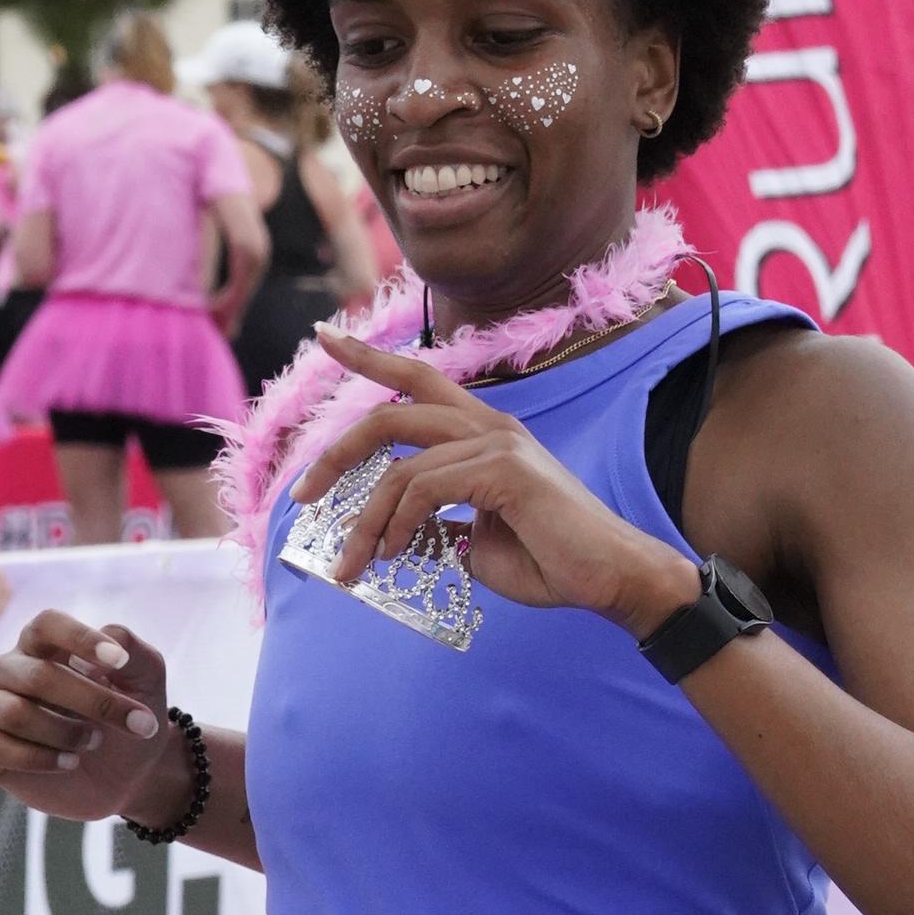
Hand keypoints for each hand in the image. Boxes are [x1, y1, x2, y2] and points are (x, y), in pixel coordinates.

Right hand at [0, 610, 181, 820]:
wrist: (126, 778)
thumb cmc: (128, 721)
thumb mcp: (147, 684)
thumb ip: (137, 654)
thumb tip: (111, 637)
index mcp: (44, 646)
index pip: (47, 624)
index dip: (80, 638)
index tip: (118, 662)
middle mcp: (10, 670)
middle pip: (38, 674)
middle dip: (92, 702)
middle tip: (135, 723)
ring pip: (14, 713)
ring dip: (64, 733)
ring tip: (93, 744)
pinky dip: (35, 758)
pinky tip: (68, 763)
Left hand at [306, 332, 692, 630]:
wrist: (611, 580)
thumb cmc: (553, 562)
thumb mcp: (478, 541)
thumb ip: (440, 526)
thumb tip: (401, 537)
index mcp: (485, 432)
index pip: (418, 377)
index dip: (368, 355)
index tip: (325, 334)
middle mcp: (490, 425)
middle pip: (393, 409)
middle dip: (335, 452)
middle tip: (302, 496)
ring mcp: (498, 443)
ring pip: (399, 466)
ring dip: (364, 521)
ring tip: (351, 565)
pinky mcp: (503, 470)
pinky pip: (422, 488)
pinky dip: (396, 525)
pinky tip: (393, 554)